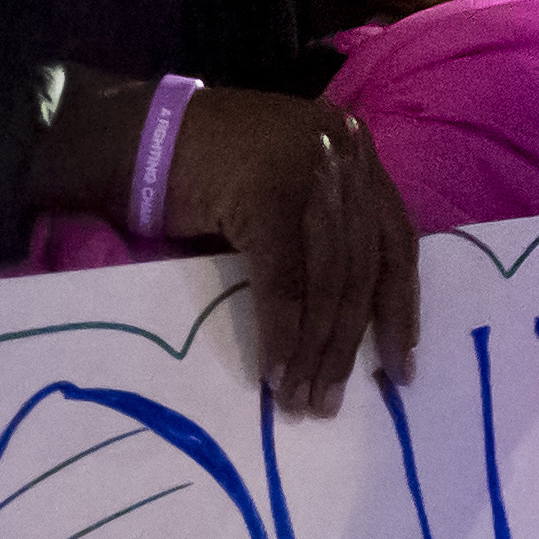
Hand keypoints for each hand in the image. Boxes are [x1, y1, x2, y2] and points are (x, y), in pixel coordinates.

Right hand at [36, 77, 421, 418]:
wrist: (136, 137)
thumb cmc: (206, 171)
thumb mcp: (288, 192)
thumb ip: (327, 235)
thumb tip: (347, 327)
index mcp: (355, 153)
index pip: (396, 242)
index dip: (400, 308)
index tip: (402, 368)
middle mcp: (342, 155)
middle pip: (361, 267)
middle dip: (347, 343)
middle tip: (330, 401)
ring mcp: (306, 171)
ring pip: (326, 279)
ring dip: (313, 349)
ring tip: (300, 399)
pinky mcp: (266, 195)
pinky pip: (284, 280)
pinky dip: (280, 332)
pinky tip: (274, 371)